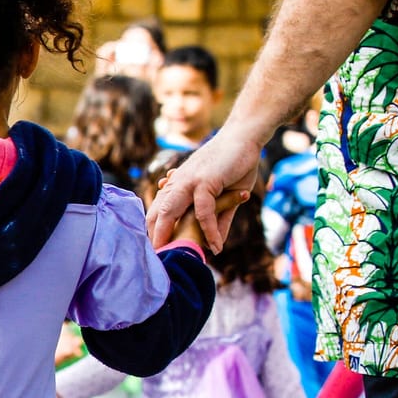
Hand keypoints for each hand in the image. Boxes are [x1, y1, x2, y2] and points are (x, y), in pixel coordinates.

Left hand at [146, 128, 265, 251]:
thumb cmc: (234, 164)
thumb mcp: (225, 196)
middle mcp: (177, 184)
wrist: (245, 136)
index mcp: (177, 185)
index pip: (158, 211)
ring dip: (169, 236)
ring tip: (171, 257)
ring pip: (171, 212)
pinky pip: (203, 212)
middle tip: (153, 261)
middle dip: (153, 238)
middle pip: (157, 214)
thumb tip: (216, 243)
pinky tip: (216, 246)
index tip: (152, 251)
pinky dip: (210, 231)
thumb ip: (219, 218)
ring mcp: (188, 182)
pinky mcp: (204, 181)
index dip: (153, 231)